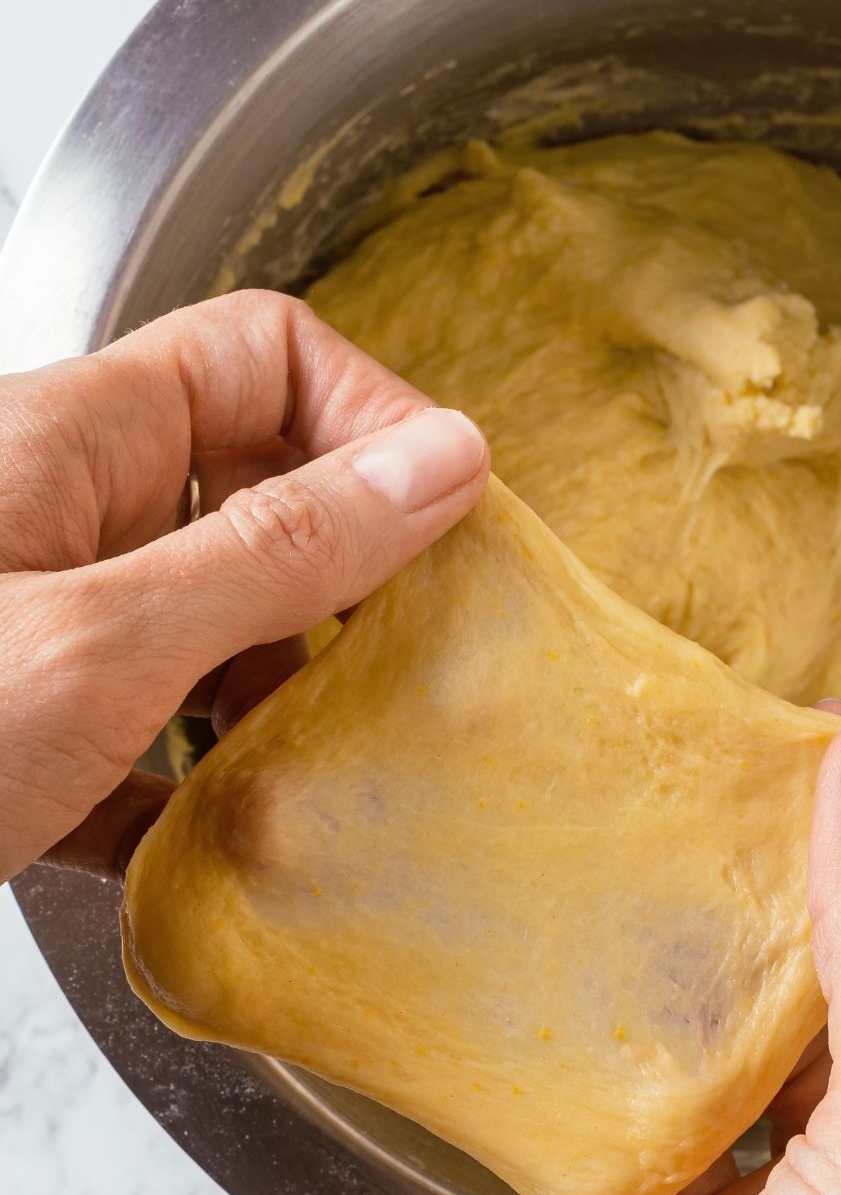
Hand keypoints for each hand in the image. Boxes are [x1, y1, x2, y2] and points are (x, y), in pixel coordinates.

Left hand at [0, 289, 488, 883]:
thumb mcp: (107, 637)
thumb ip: (281, 547)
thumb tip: (441, 464)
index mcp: (76, 440)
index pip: (268, 352)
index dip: (371, 415)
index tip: (446, 517)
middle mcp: (64, 517)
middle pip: (255, 488)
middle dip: (347, 570)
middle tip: (415, 651)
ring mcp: (49, 629)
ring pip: (216, 621)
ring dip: (282, 692)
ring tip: (328, 762)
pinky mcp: (34, 734)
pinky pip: (156, 734)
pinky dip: (204, 785)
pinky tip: (226, 842)